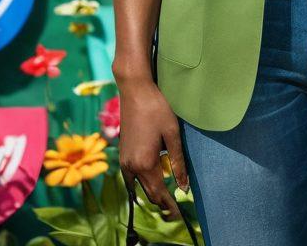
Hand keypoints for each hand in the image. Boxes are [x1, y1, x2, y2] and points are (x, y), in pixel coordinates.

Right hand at [117, 75, 189, 220]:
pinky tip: (150, 179)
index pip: (159, 193)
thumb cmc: (156, 108)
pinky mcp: (122, 154)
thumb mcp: (172, 134)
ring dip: (151, 192)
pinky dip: (141, 182)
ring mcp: (124, 161)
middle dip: (161, 202)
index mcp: (145, 163)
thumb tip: (183, 185)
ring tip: (166, 196)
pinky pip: (131, 177)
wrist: (135, 91)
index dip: (170, 206)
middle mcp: (131, 167)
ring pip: (138, 186)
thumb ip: (178, 161)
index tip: (179, 214)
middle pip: (148, 193)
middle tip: (175, 209)